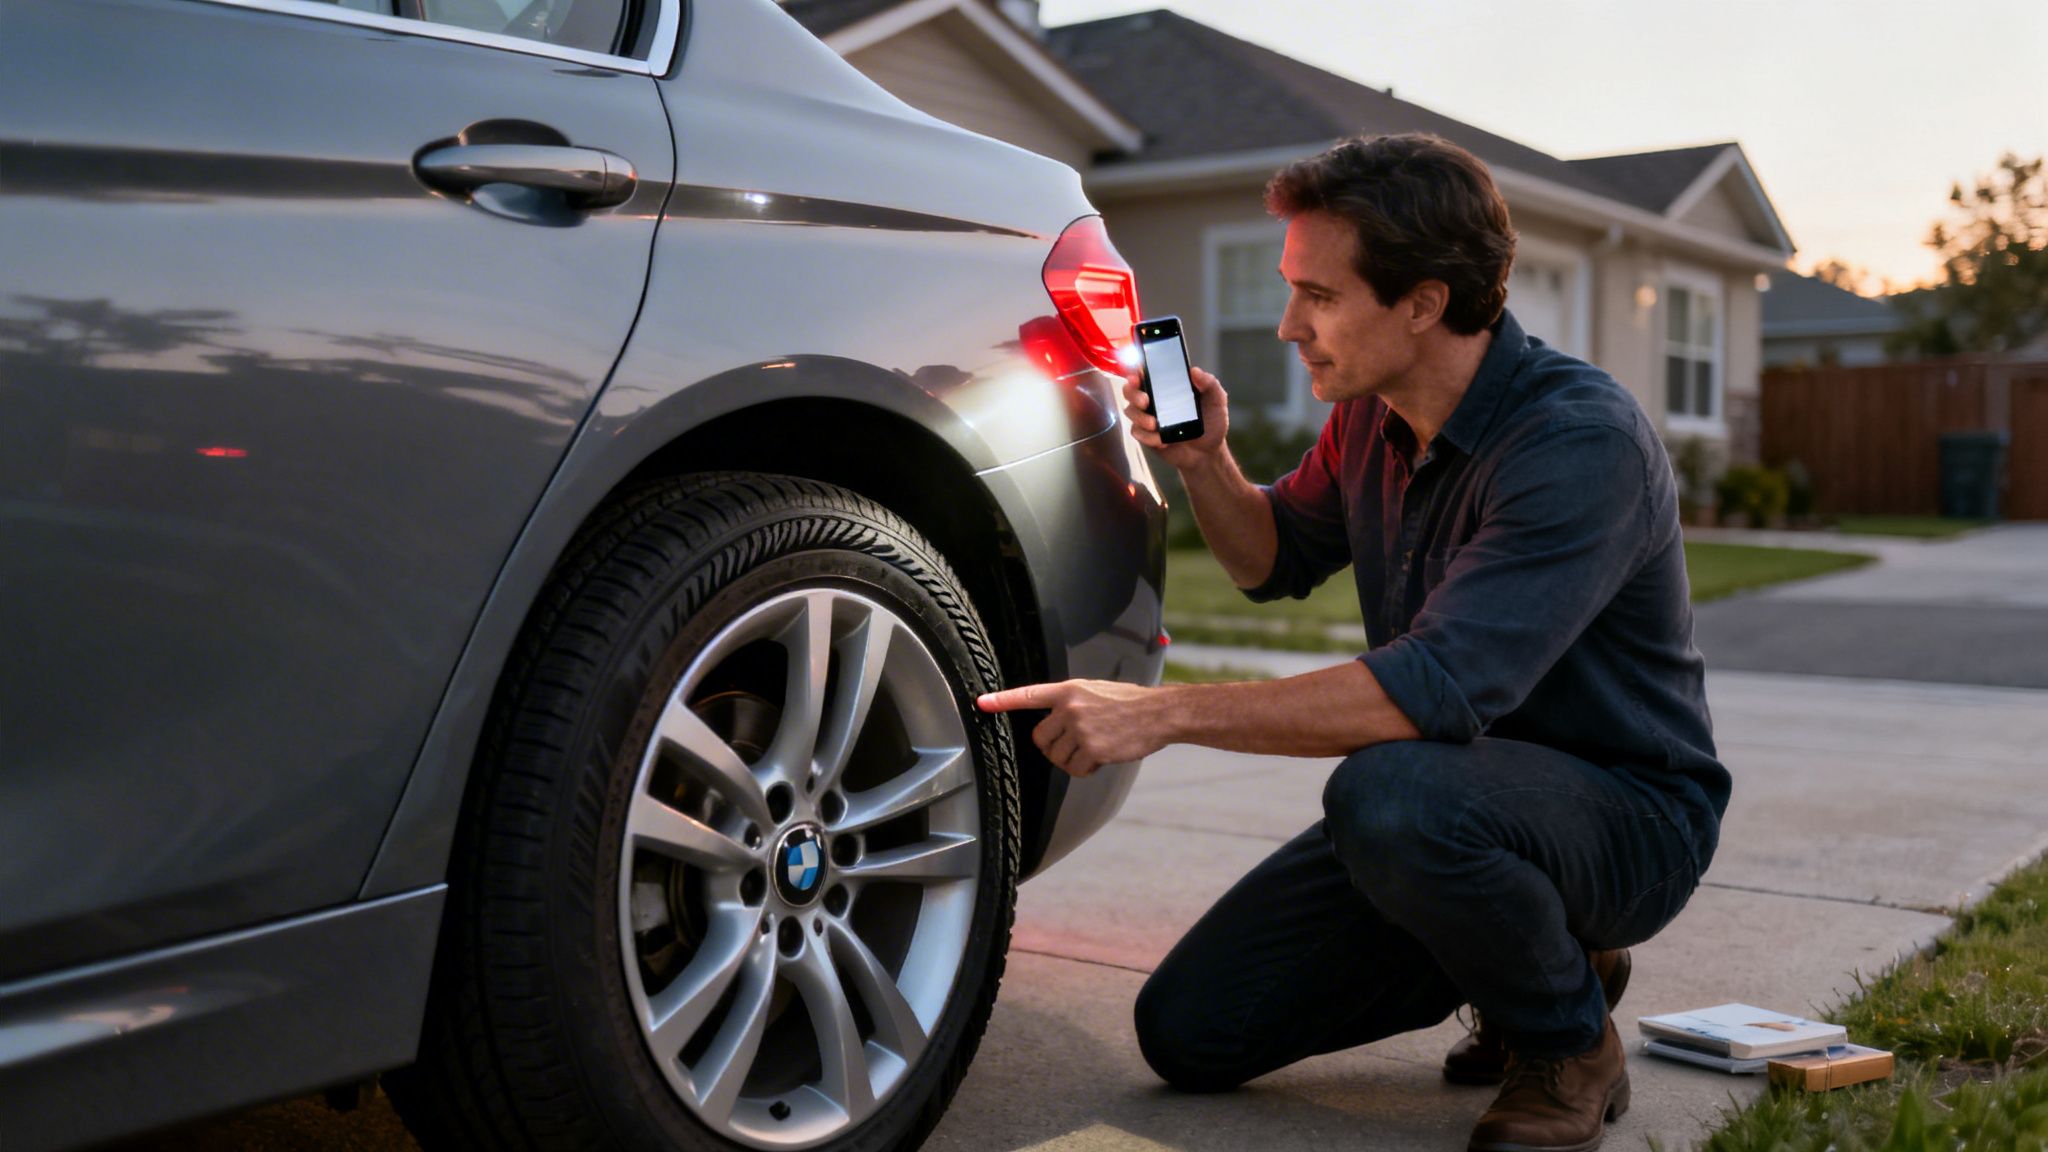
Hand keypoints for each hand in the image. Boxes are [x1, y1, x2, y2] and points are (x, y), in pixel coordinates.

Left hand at [976, 679, 1169, 776]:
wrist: (1158, 713)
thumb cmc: (1130, 702)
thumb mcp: (1096, 691)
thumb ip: (1071, 702)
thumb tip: (1055, 721)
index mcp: (1069, 690)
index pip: (1029, 695)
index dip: (1002, 700)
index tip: (982, 703)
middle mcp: (1070, 708)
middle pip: (1040, 738)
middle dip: (1054, 746)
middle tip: (1074, 744)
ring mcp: (1080, 729)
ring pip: (1056, 756)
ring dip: (1072, 759)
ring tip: (1095, 747)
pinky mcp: (1093, 749)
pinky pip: (1076, 769)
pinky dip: (1086, 769)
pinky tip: (1103, 757)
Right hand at [1122, 364, 1229, 470]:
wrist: (1208, 452)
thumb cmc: (1211, 422)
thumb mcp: (1216, 400)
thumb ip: (1209, 383)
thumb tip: (1194, 371)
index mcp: (1167, 386)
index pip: (1146, 372)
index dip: (1136, 371)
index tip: (1138, 375)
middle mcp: (1154, 398)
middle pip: (1130, 389)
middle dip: (1133, 393)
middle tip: (1145, 401)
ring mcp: (1148, 417)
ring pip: (1130, 411)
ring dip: (1140, 417)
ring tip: (1155, 425)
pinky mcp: (1146, 435)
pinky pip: (1137, 432)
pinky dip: (1147, 437)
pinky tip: (1162, 441)